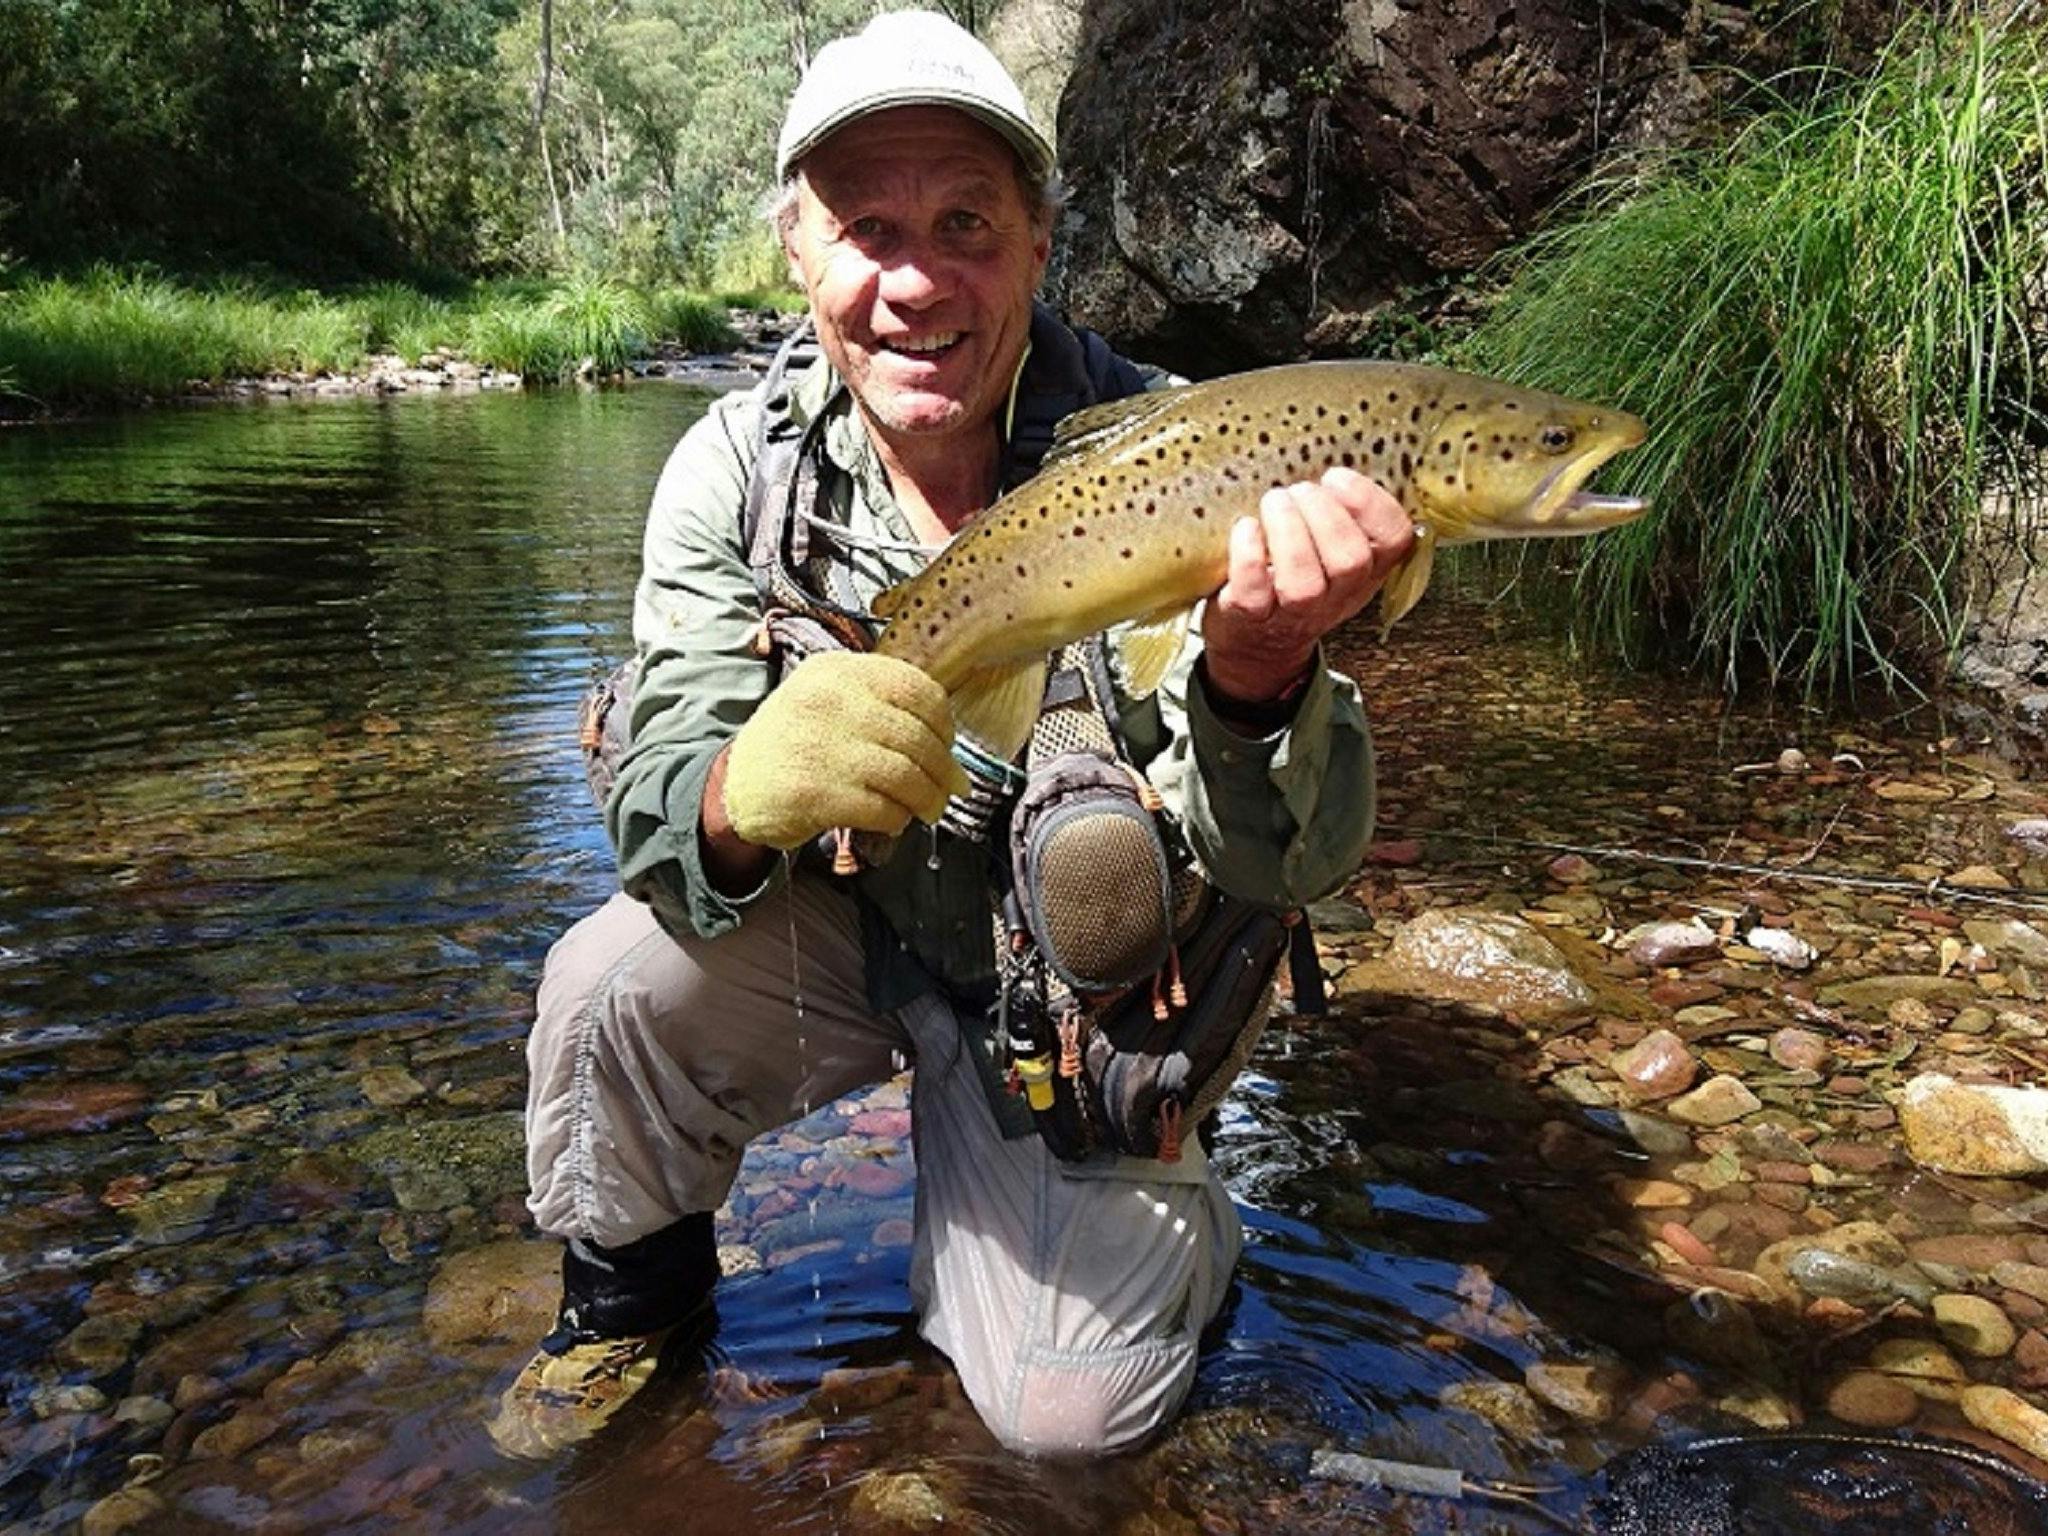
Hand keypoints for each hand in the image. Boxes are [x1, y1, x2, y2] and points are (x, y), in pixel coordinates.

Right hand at [717, 651, 970, 851]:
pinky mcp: (813, 791)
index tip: (946, 746)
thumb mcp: (831, 703)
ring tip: (927, 809)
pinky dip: (897, 818)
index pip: (918, 690)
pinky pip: (882, 808)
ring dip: (927, 800)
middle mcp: (828, 700)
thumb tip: (951, 757)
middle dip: (942, 771)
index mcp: (838, 670)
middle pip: (917, 738)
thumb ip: (885, 713)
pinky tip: (891, 819)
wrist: (736, 786)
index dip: (944, 724)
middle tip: (948, 789)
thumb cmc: (796, 744)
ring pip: (906, 775)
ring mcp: (819, 745)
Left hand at [1199, 466, 1414, 704]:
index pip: (1395, 539)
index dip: (1370, 505)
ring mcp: (1294, 612)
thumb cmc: (1294, 572)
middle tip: (1299, 490)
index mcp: (1367, 568)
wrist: (1256, 641)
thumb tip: (1335, 442)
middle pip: (1350, 560)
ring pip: (1304, 582)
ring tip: (1273, 502)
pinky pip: (1253, 592)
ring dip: (1288, 533)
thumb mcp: (1332, 544)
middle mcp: (1338, 595)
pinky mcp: (1249, 619)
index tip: (1336, 476)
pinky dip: (1249, 556)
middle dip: (1324, 515)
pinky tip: (1245, 529)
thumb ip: (1343, 508)